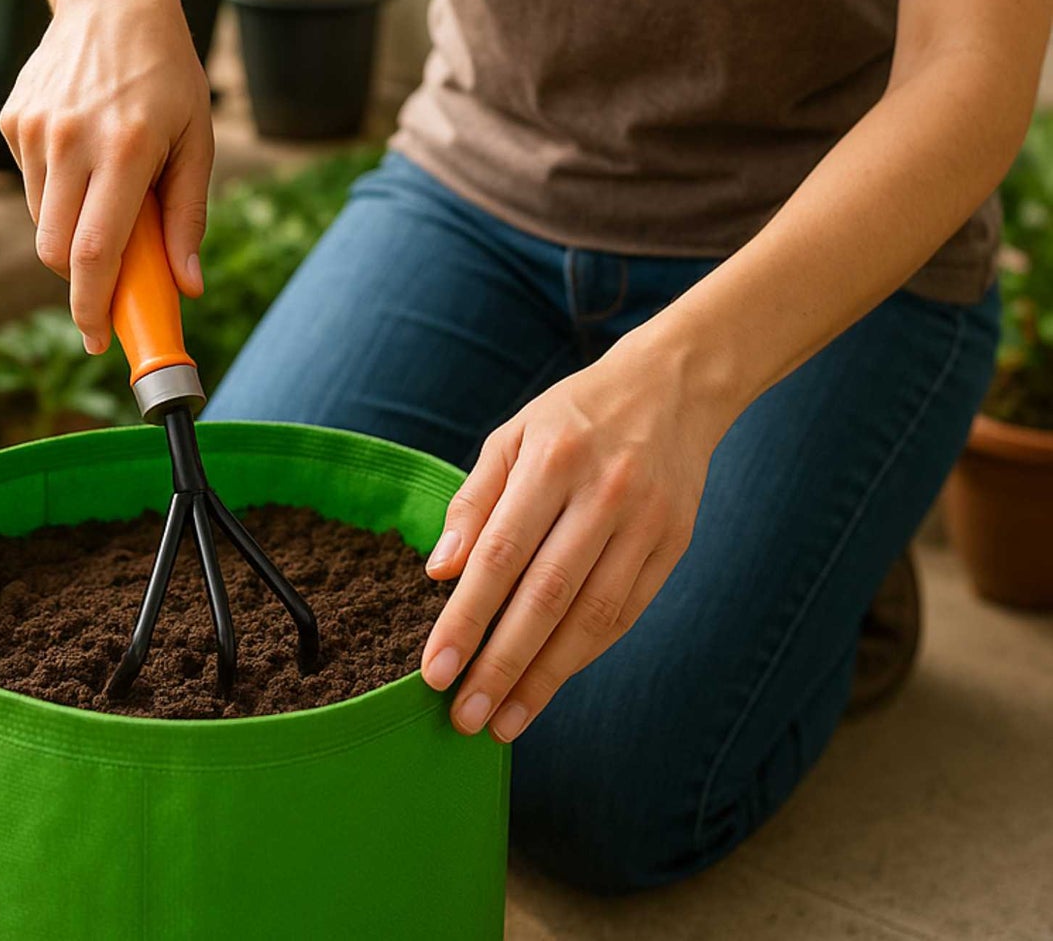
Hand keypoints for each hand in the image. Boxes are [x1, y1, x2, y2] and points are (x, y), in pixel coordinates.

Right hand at [0, 0, 211, 351]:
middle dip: (81, 281)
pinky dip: (57, 193)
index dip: (92, 307)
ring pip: (41, 222)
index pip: (95, 251)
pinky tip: (84, 153)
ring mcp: (34, 129)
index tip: (99, 340)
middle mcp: (71, 139)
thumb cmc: (168, 74)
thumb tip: (185, 286)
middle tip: (110, 282)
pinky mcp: (12, 120)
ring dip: (72, 231)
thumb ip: (188, 215)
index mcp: (124, 148)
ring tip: (107, 190)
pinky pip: (30, 186)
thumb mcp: (198, 139)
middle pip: (56, 251)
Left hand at [419, 326, 730, 741]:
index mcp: (552, 459)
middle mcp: (603, 493)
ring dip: (544, 678)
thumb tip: (438, 571)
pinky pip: (626, 613)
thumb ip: (474, 501)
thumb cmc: (573, 417)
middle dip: (501, 665)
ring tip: (503, 721)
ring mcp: (646, 522)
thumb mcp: (513, 435)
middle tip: (464, 718)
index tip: (436, 671)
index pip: (500, 553)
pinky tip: (550, 683)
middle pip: (546, 596)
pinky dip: (585, 654)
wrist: (672, 389)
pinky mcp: (675, 545)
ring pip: (591, 616)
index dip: (466, 618)